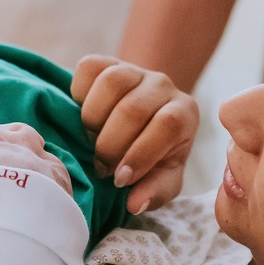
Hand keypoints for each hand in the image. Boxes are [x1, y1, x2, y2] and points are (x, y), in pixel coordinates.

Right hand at [71, 57, 198, 214]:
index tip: (120, 179)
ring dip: (94, 118)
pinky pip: (88, 68)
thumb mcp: (163, 178)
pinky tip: (83, 113)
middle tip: (103, 166)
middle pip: (134, 109)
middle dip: (111, 145)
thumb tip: (135, 203)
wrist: (142, 119)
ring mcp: (134, 70)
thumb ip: (155, 192)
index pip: (167, 125)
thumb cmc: (154, 154)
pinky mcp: (106, 61)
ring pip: (111, 82)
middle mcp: (163, 85)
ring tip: (92, 139)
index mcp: (184, 113)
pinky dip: (79, 93)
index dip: (140, 154)